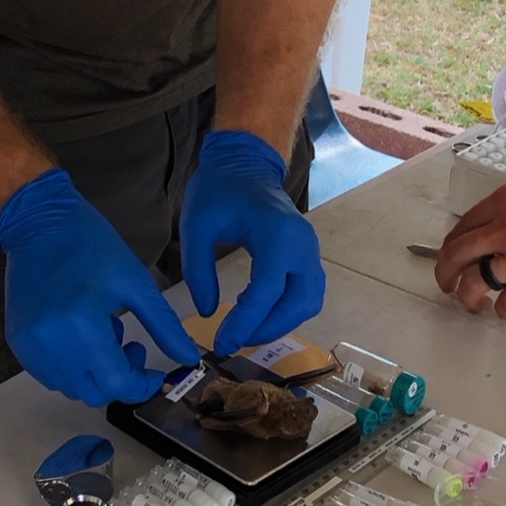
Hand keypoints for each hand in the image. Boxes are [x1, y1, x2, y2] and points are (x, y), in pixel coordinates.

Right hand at [0, 169, 200, 405]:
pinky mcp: (16, 341)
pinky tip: (78, 337)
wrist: (38, 223)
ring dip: (94, 374)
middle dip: (120, 380)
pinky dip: (71, 368)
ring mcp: (28, 344)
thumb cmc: (92, 246)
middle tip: (130, 346)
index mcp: (81, 322)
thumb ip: (164, 325)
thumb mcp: (135, 282)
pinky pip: (49, 374)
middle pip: (92, 393)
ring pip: (70, 387)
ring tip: (101, 334)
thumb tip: (190, 359)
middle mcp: (49, 340)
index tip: (155, 373)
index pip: (115, 383)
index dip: (141, 385)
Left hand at [180, 130, 324, 353]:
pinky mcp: (307, 255)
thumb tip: (207, 311)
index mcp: (277, 234)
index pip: (267, 290)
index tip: (220, 343)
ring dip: (279, 324)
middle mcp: (302, 244)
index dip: (245, 322)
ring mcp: (310, 250)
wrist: (245, 163)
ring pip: (307, 303)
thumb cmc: (219, 189)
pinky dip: (286, 312)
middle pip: (298, 303)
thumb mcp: (196, 225)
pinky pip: (306, 293)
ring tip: (244, 333)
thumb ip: (197, 270)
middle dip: (266, 329)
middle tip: (232, 342)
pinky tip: (258, 317)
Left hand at [434, 171, 505, 317]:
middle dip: (445, 271)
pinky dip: (503, 310)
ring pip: (475, 283)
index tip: (453, 253)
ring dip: (467, 296)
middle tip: (446, 283)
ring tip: (471, 303)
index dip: (454, 243)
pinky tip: (505, 310)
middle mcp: (505, 230)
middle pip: (458, 254)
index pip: (465, 225)